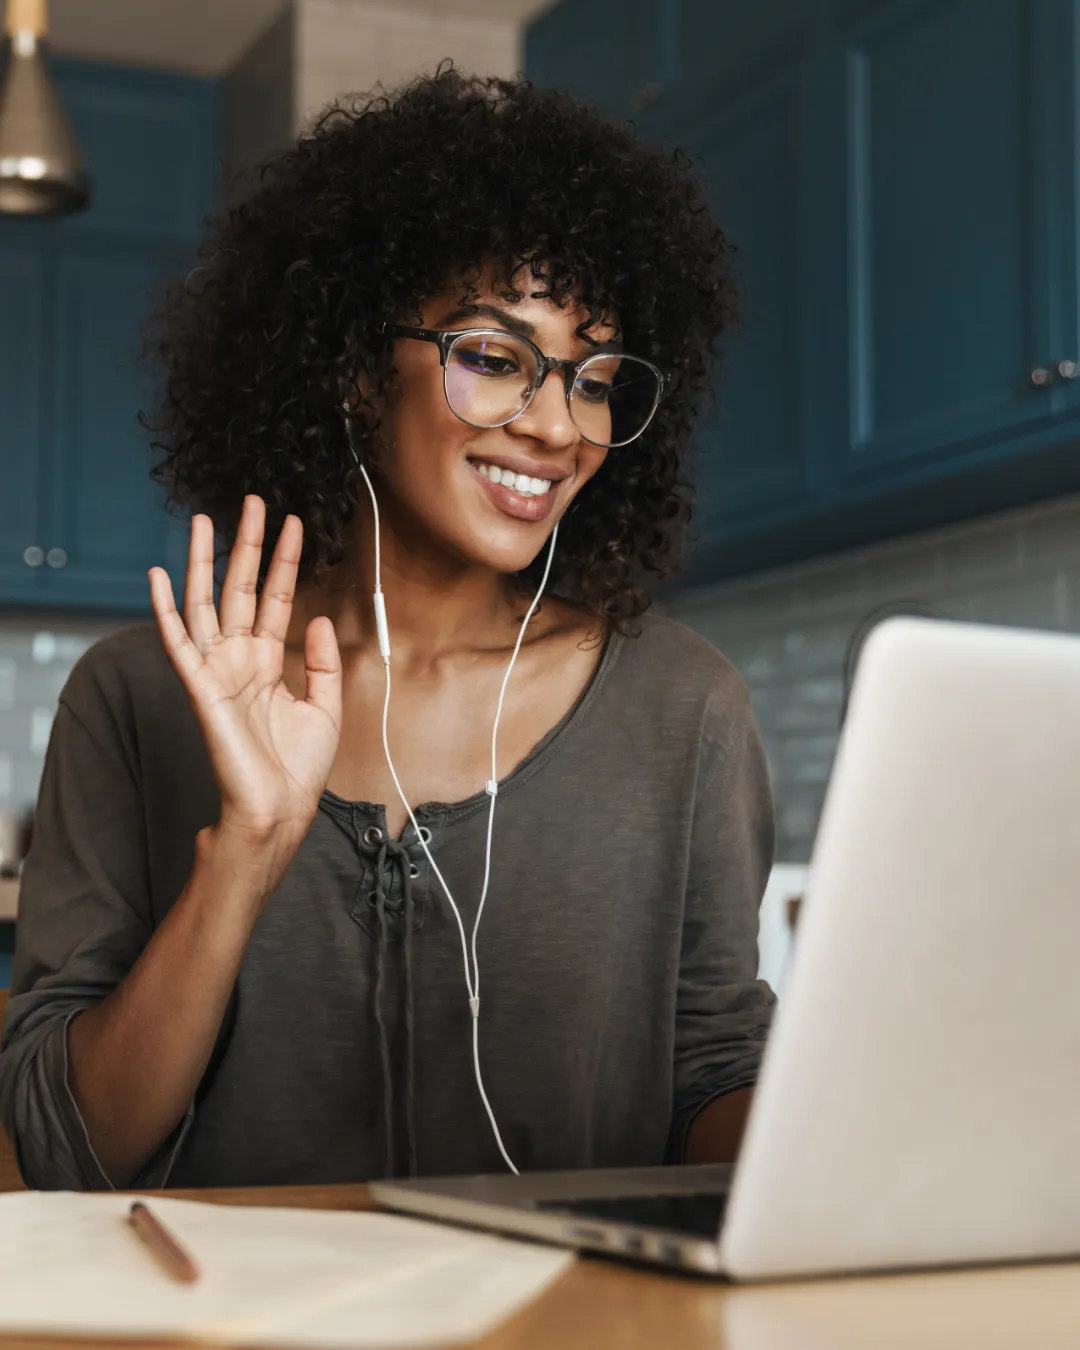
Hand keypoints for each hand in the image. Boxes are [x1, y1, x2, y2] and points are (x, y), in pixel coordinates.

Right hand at [149, 497, 341, 851]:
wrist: (279, 809)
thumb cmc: (297, 768)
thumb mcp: (326, 706)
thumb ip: (321, 661)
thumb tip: (318, 617)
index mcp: (267, 662)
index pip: (275, 598)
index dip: (284, 562)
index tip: (293, 524)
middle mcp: (239, 659)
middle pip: (239, 589)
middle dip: (246, 546)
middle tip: (252, 502)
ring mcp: (218, 671)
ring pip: (205, 604)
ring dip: (203, 562)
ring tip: (205, 520)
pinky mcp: (202, 689)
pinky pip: (179, 643)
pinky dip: (164, 610)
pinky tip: (159, 576)